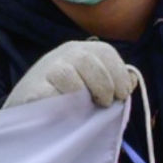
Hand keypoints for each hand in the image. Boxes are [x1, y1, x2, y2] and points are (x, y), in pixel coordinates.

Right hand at [9, 37, 140, 113]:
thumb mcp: (92, 84)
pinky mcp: (31, 89)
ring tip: (84, 108)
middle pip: (87, 59)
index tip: (122, 94)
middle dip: (103, 84)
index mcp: (81, 50)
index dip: (119, 74)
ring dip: (80, 93)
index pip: (105, 51)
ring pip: (66, 74)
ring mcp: (45, 70)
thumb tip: (132, 80)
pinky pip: (48, 93)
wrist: (30, 108)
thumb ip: (114, 82)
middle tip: (104, 103)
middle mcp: (63, 54)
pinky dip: (61, 104)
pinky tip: (65, 111)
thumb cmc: (69, 96)